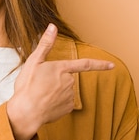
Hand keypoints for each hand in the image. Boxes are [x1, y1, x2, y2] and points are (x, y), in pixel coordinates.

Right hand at [6, 24, 114, 139]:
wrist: (26, 112)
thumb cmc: (27, 86)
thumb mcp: (34, 61)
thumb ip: (45, 44)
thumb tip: (53, 27)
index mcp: (62, 69)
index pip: (85, 64)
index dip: (100, 64)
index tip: (112, 65)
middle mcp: (69, 82)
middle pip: (66, 78)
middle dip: (55, 81)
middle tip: (39, 85)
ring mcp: (70, 96)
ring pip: (64, 90)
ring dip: (54, 92)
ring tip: (39, 95)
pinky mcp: (67, 108)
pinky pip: (63, 102)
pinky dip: (55, 102)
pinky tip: (44, 103)